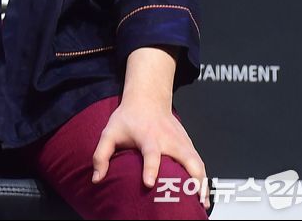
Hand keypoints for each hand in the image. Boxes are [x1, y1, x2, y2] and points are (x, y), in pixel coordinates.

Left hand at [91, 100, 209, 210]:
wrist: (148, 98)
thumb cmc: (128, 117)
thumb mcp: (110, 131)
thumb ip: (101, 155)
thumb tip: (97, 179)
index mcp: (148, 136)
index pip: (151, 153)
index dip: (150, 168)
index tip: (148, 182)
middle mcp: (168, 139)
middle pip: (185, 157)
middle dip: (191, 178)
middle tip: (192, 198)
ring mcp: (181, 141)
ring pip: (197, 162)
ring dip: (202, 182)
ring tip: (201, 203)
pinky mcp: (188, 144)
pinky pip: (200, 162)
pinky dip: (204, 179)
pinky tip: (203, 195)